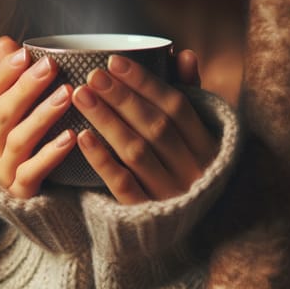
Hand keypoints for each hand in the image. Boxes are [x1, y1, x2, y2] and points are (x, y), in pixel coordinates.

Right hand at [0, 36, 75, 197]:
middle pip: (3, 112)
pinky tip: (71, 136)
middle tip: (51, 66)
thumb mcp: (17, 118)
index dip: (4, 72)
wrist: (32, 212)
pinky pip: (31, 173)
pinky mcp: (20, 195)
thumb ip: (13, 82)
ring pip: (18, 139)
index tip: (25, 53)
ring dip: (42, 115)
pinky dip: (50, 154)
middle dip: (26, 87)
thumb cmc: (27, 152)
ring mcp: (4, 171)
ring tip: (66, 95)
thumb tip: (5, 41)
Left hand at [72, 50, 216, 203]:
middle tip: (92, 75)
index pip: (177, 106)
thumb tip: (183, 53)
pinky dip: (102, 160)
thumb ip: (190, 94)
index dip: (146, 83)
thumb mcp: (200, 134)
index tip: (114, 61)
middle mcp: (193, 170)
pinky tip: (82, 136)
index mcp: (208, 145)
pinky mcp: (145, 216)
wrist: (193, 235)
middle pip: (155, 127)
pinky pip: (123, 185)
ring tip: (81, 95)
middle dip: (122, 97)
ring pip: (136, 152)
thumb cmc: (192, 168)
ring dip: (107, 120)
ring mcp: (170, 195)